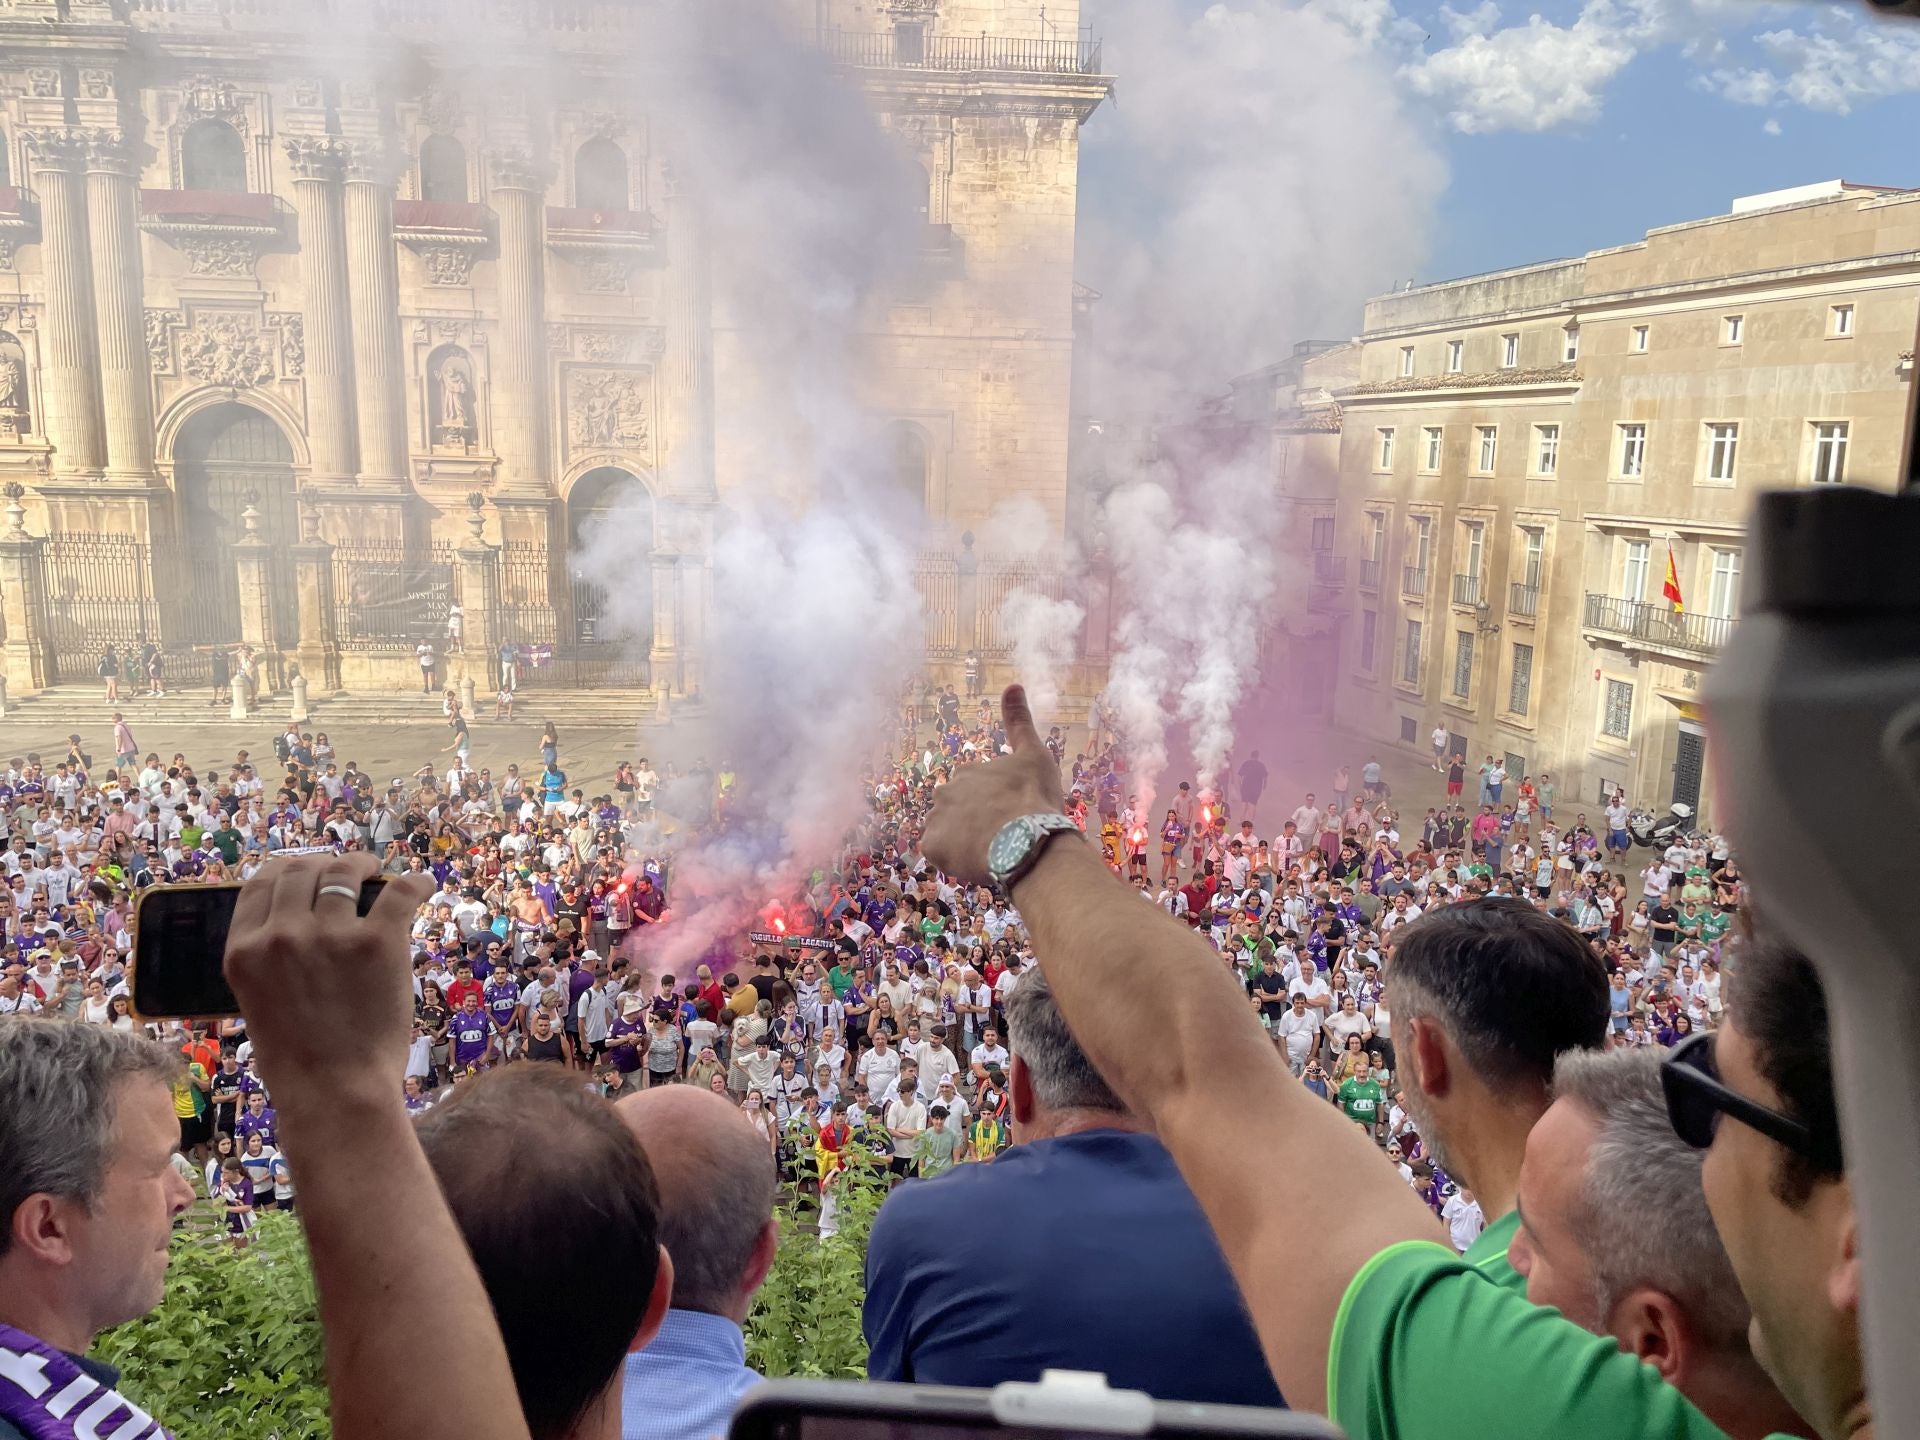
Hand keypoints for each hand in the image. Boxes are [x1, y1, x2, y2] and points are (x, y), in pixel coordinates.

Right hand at [225, 853, 430, 1111]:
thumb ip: (269, 959)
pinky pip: (399, 891)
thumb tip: (296, 919)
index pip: (259, 882)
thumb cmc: (300, 1059)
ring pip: (345, 871)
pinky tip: (423, 884)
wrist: (335, 1092)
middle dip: (325, 863)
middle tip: (347, 869)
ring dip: (364, 865)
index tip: (306, 869)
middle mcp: (281, 935)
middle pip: (301, 869)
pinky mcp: (378, 941)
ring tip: (377, 870)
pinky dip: (415, 882)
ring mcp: (330, 935)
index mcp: (243, 951)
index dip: (286, 868)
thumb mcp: (258, 1001)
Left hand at [923, 686, 1063, 884]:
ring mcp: (936, 819)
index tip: (1012, 815)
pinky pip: (940, 855)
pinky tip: (978, 861)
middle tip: (1003, 836)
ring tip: (992, 851)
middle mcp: (946, 791)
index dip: (995, 805)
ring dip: (964, 841)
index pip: (976, 790)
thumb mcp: (1034, 753)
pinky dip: (955, 860)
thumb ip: (1020, 720)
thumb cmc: (1033, 796)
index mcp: (968, 771)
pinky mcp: (932, 847)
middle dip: (976, 823)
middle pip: (959, 812)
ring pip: (948, 833)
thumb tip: (1013, 684)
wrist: (1026, 839)